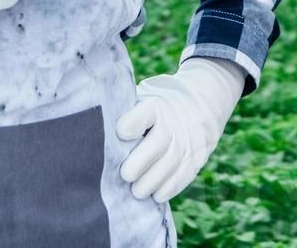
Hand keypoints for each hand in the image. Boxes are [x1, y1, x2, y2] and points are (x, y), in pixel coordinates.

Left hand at [115, 56, 245, 202]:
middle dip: (140, 162)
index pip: (145, 114)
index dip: (132, 123)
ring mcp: (187, 142)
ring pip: (170, 164)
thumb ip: (125, 114)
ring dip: (152, 182)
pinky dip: (169, 188)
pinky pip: (183, 176)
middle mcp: (173, 124)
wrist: (200, 105)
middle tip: (125, 175)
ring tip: (136, 191)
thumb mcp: (144, 100)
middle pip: (158, 143)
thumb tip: (96, 129)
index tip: (120, 133)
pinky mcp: (195, 158)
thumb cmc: (156, 108)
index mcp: (155, 106)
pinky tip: (155, 195)